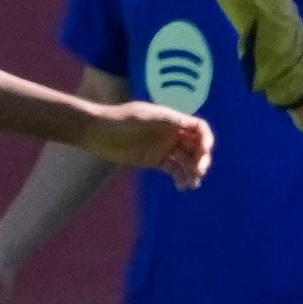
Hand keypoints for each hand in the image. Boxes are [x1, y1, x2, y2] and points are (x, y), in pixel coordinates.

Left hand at [75, 103, 211, 189]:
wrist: (96, 131)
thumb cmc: (119, 120)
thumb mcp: (143, 116)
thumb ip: (167, 120)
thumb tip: (192, 125)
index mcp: (172, 120)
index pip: (198, 129)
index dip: (206, 140)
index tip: (204, 152)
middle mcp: (171, 133)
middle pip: (196, 146)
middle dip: (201, 159)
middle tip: (198, 172)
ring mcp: (163, 147)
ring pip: (186, 160)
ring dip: (193, 172)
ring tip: (191, 184)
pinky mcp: (154, 160)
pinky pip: (174, 169)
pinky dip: (181, 178)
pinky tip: (182, 187)